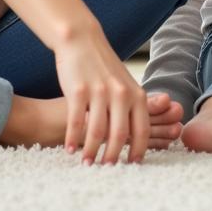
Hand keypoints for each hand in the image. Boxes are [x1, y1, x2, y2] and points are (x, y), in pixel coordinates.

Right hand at [54, 28, 149, 163]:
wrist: (82, 41)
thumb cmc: (104, 66)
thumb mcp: (125, 84)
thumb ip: (133, 107)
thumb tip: (140, 136)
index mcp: (136, 94)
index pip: (141, 130)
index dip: (138, 151)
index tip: (131, 166)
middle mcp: (121, 94)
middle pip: (120, 135)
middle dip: (113, 156)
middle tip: (106, 169)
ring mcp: (100, 92)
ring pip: (97, 132)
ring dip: (91, 152)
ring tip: (87, 163)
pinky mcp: (79, 91)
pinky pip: (76, 122)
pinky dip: (73, 139)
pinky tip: (69, 150)